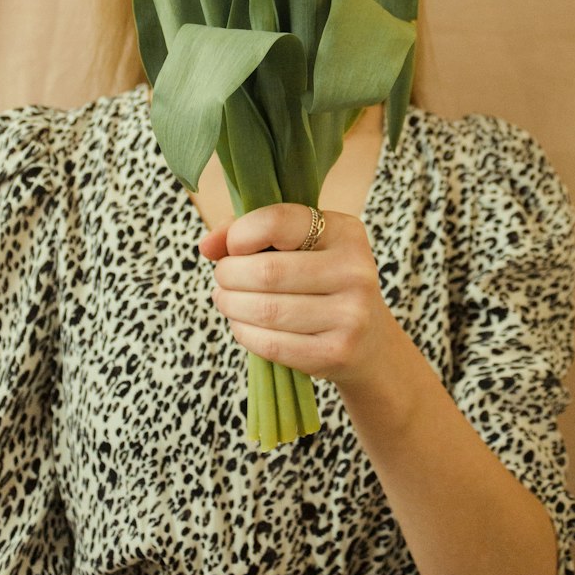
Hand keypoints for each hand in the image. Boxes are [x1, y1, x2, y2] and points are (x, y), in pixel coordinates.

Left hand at [198, 203, 402, 388]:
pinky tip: (242, 324)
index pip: (279, 222)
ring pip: (266, 310)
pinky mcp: (337, 352)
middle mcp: (355, 270)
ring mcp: (351, 314)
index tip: (230, 247)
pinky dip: (244, 333)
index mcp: (345, 232)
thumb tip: (207, 245)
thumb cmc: (320, 281)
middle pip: (267, 271)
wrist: (368, 341)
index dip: (241, 234)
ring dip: (231, 305)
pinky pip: (272, 344)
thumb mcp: (299, 246)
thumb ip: (250, 233)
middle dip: (229, 275)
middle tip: (222, 278)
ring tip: (226, 300)